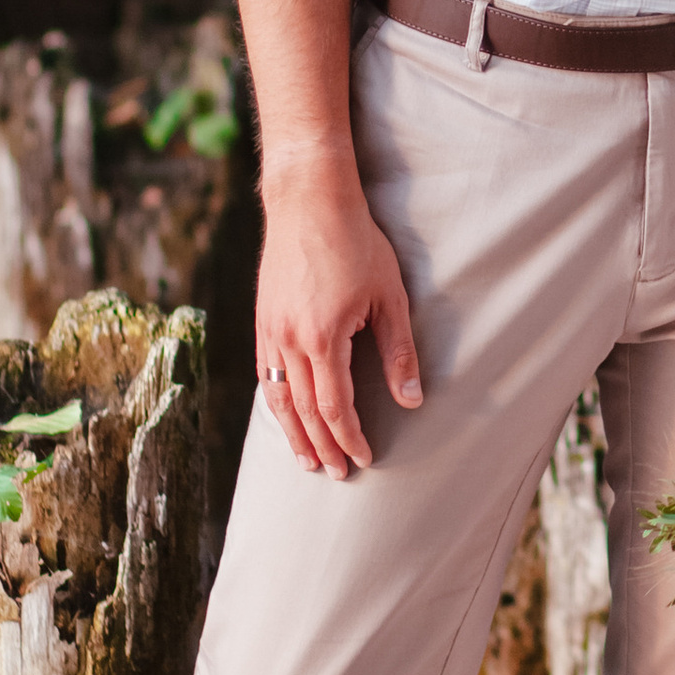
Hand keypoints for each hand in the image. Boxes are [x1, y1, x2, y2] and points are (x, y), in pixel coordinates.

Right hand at [254, 147, 421, 478]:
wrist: (309, 200)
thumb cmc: (357, 243)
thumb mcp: (390, 296)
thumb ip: (398, 352)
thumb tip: (412, 400)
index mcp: (322, 339)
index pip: (335, 407)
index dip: (349, 437)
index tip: (364, 459)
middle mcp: (289, 341)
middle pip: (303, 410)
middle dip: (321, 446)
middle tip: (336, 474)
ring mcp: (270, 331)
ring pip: (278, 398)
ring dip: (293, 433)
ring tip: (306, 460)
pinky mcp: (262, 320)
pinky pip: (265, 374)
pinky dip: (275, 403)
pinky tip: (285, 416)